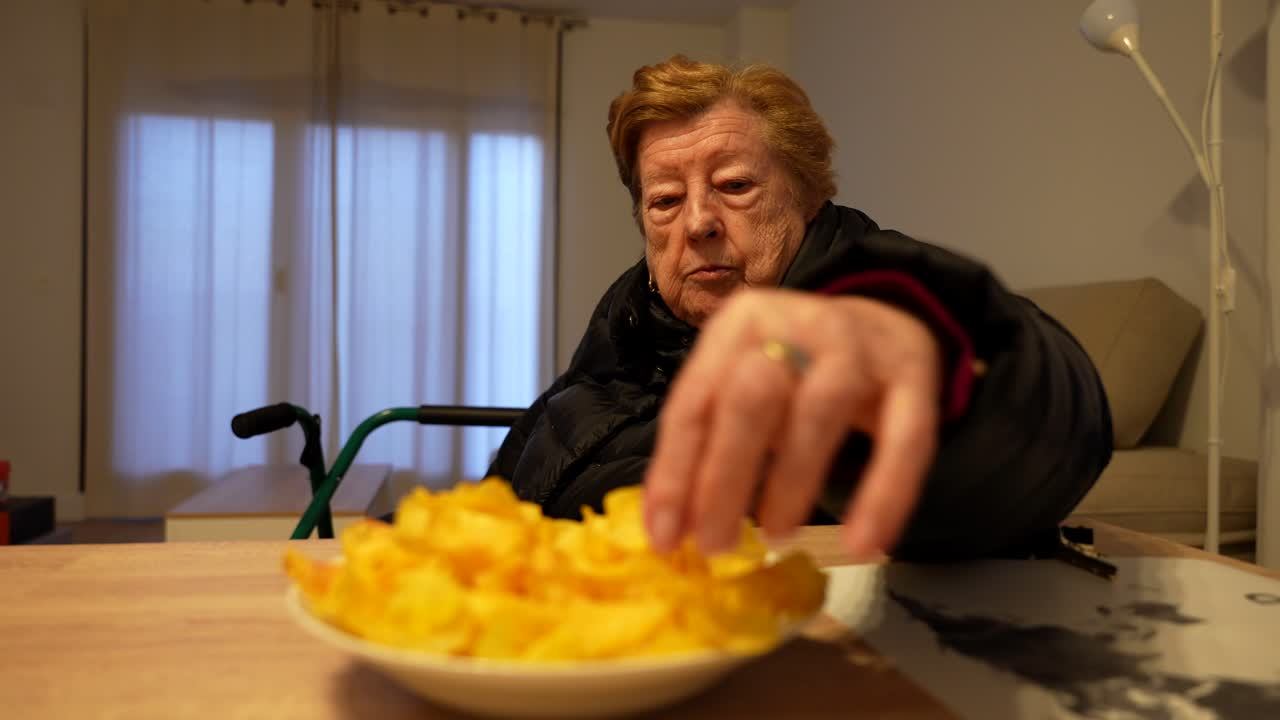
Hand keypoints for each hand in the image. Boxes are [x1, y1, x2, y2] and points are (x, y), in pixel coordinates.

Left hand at [643, 288, 942, 558]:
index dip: (675, 472)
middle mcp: (796, 322)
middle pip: (751, 398)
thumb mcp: (739, 388)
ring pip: (819, 411)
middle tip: (715, 545)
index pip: (695, 401)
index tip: (664, 538)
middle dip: (724, 478)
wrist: (883, 323)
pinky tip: (862, 545)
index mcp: (739, 324)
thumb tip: (668, 530)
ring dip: (790, 483)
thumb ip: (705, 447)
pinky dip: (882, 495)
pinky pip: (905, 440)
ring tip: (774, 537)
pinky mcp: (915, 374)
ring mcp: (859, 345)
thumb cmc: (794, 371)